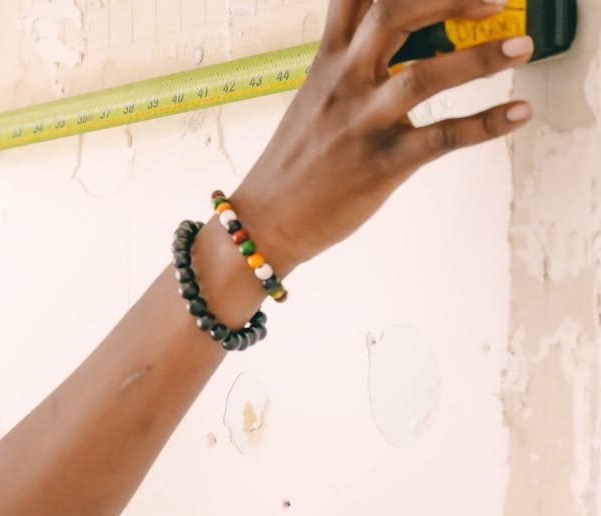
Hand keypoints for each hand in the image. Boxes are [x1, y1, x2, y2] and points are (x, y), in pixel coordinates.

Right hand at [231, 0, 533, 272]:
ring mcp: (363, 122)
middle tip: (495, 0)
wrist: (264, 222)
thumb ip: (354, 65)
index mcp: (329, 61)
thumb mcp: (316, 97)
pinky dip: (487, 124)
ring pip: (425, 75)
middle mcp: (346, 82)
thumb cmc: (294, 163)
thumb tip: (398, 45)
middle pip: (396, 12)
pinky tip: (517, 114)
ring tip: (521, 47)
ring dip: (481, 57)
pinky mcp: (381, 163)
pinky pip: (442, 137)